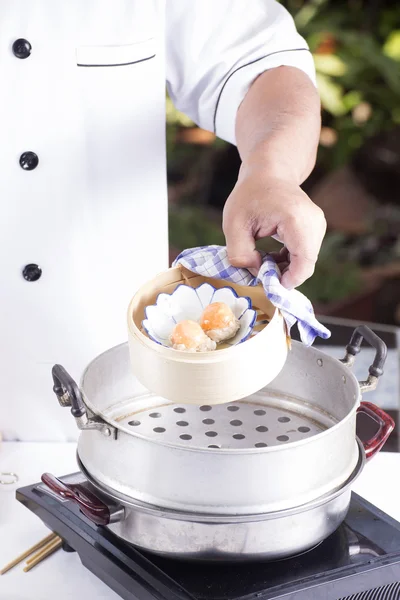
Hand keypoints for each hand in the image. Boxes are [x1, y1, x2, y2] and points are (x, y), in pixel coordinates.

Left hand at [222, 164, 325, 288]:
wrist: (267, 173)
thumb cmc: (249, 196)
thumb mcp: (233, 225)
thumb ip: (240, 253)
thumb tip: (256, 272)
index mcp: (296, 219)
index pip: (304, 263)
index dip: (288, 281)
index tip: (267, 285)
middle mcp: (314, 221)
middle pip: (306, 264)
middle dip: (284, 275)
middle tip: (259, 273)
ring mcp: (318, 224)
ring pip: (306, 261)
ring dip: (285, 268)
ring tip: (263, 260)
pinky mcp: (316, 228)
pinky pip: (306, 255)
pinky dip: (289, 261)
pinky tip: (271, 256)